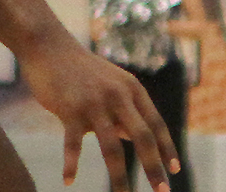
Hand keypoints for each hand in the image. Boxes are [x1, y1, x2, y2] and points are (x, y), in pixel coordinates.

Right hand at [23, 36, 179, 191]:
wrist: (50, 47)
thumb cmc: (82, 72)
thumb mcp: (111, 86)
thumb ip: (123, 111)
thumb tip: (133, 139)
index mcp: (132, 90)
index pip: (156, 124)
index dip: (167, 148)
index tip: (175, 170)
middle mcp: (119, 96)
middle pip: (143, 137)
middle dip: (154, 167)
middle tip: (162, 191)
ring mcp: (95, 103)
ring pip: (112, 147)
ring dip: (119, 177)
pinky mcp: (70, 109)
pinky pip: (73, 144)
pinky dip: (71, 164)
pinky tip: (69, 181)